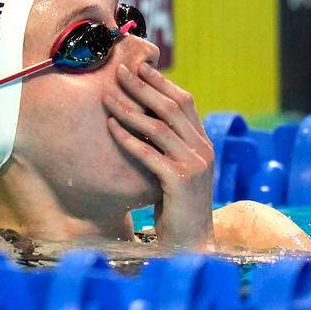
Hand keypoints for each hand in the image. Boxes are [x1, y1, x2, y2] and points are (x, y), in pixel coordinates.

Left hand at [103, 64, 215, 250]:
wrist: (191, 243)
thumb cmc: (176, 207)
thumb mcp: (176, 170)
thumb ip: (169, 146)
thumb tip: (143, 118)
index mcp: (204, 144)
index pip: (184, 102)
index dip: (161, 82)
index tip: (138, 66)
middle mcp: (203, 150)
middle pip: (172, 107)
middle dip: (143, 86)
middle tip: (119, 70)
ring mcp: (194, 165)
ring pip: (158, 126)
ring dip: (130, 109)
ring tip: (107, 96)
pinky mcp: (180, 182)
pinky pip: (148, 153)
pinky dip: (128, 137)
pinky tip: (110, 127)